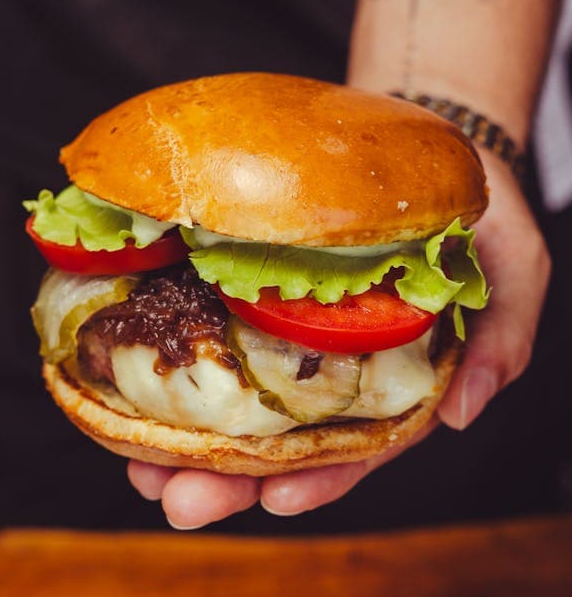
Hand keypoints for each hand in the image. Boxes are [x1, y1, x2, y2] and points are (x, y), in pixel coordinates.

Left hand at [127, 152, 550, 528]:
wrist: (423, 142)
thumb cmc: (474, 209)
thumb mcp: (514, 264)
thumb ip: (501, 336)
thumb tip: (464, 410)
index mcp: (394, 379)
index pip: (359, 447)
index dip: (319, 480)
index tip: (275, 499)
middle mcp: (333, 369)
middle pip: (281, 442)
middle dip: (228, 477)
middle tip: (176, 497)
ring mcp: (287, 334)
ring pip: (235, 403)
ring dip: (184, 439)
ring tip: (138, 466)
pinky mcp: (248, 293)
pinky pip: (211, 334)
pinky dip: (175, 360)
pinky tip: (128, 387)